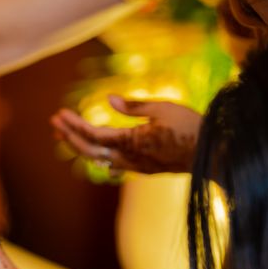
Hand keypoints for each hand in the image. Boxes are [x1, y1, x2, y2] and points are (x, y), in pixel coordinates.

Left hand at [50, 95, 201, 173]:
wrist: (214, 155)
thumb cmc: (192, 126)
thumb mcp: (163, 108)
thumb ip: (133, 106)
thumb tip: (108, 98)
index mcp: (132, 141)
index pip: (94, 134)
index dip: (74, 125)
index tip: (59, 115)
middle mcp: (130, 158)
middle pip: (90, 150)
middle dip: (69, 136)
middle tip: (53, 124)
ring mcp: (136, 167)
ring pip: (100, 159)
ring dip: (80, 147)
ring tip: (65, 136)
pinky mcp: (144, 169)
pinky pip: (114, 165)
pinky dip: (99, 158)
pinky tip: (95, 155)